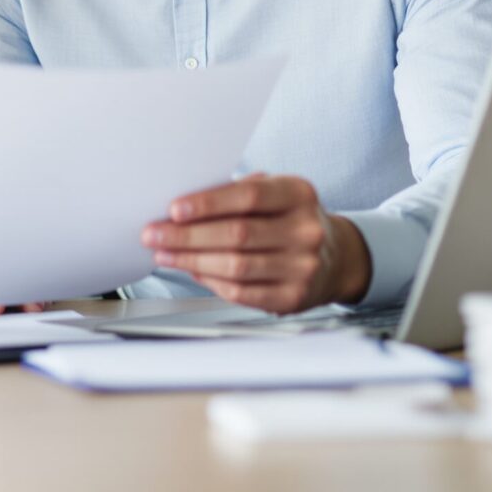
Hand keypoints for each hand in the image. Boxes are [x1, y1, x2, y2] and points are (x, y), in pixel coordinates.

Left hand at [142, 174, 371, 314]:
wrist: (336, 257)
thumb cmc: (289, 220)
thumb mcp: (274, 194)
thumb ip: (235, 195)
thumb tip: (181, 208)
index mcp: (298, 194)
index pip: (248, 196)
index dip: (208, 203)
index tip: (174, 209)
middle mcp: (306, 231)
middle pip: (237, 234)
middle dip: (187, 236)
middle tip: (154, 234)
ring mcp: (303, 267)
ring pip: (235, 266)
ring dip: (191, 260)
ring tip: (165, 254)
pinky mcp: (293, 297)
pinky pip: (242, 292)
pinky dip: (211, 282)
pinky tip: (192, 271)